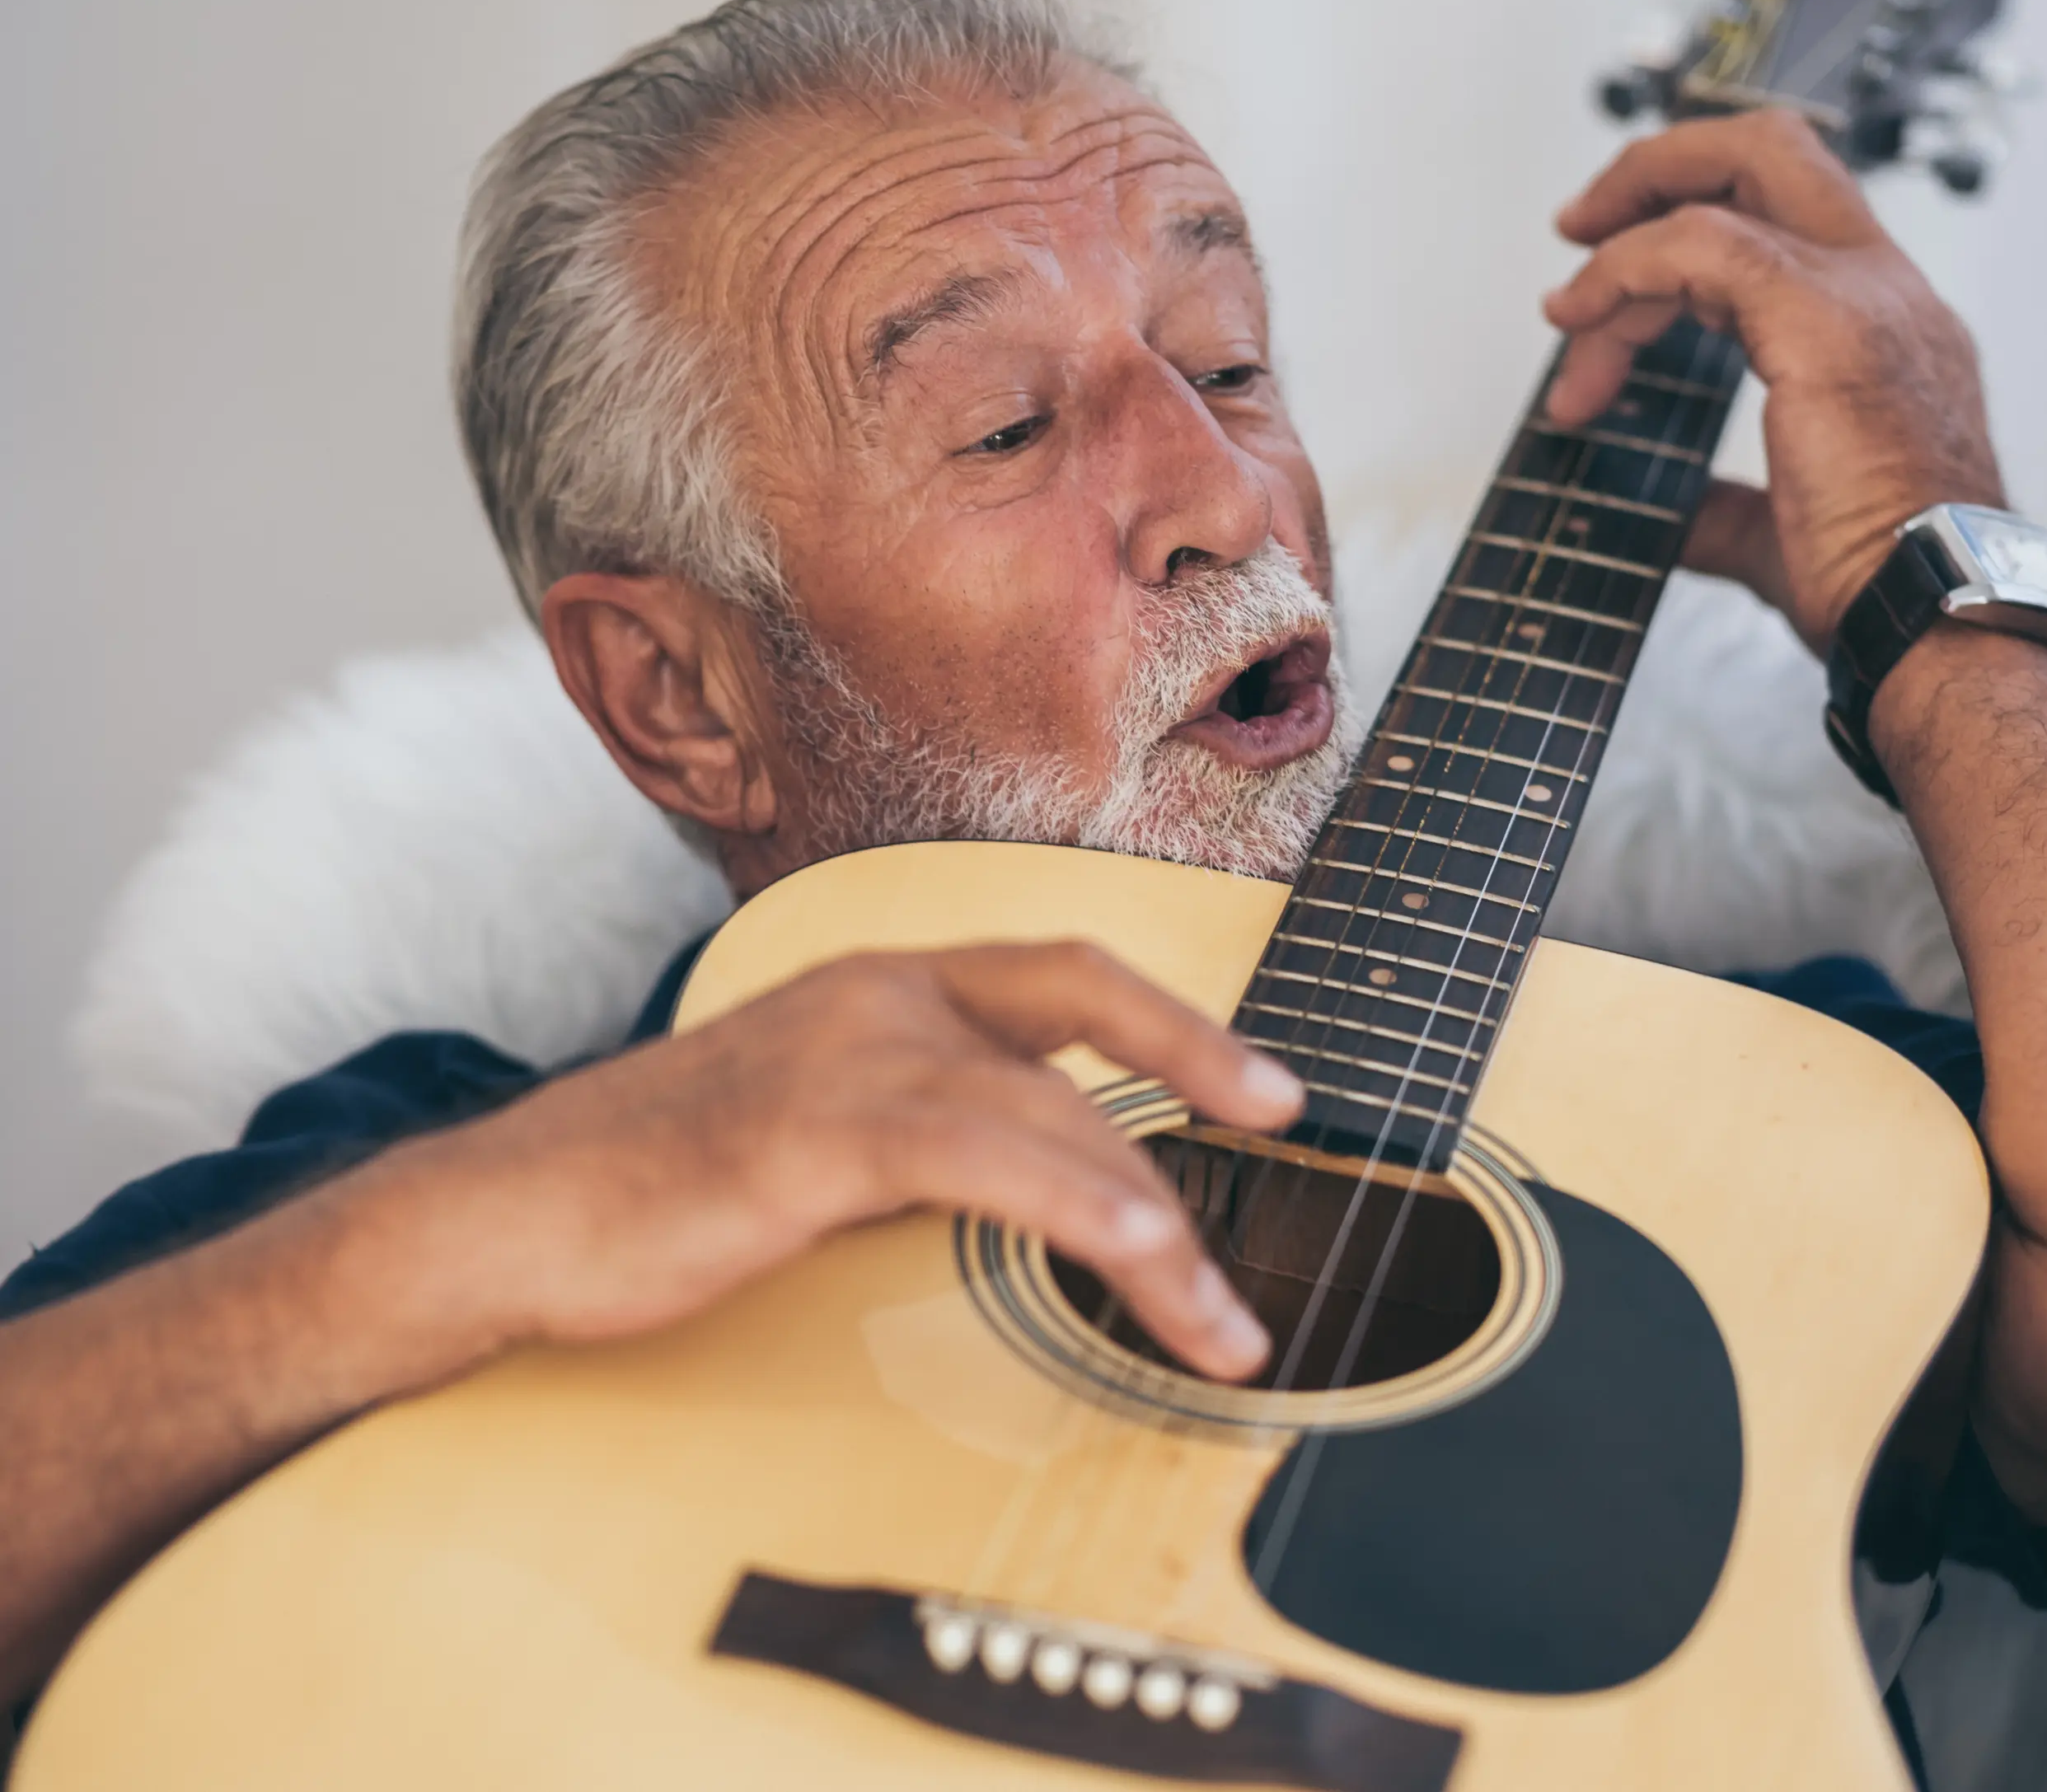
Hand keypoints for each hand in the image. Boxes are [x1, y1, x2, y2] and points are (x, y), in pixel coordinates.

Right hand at [399, 941, 1303, 1381]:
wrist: (515, 1213)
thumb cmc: (667, 1180)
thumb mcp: (828, 1130)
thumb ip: (933, 1132)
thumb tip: (1052, 1188)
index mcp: (885, 984)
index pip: (1063, 973)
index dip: (1176, 1019)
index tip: (1265, 1084)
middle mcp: (881, 995)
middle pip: (1079, 1017)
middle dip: (1196, 1077)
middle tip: (1287, 1135)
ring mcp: (849, 1053)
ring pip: (1049, 1108)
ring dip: (1153, 1217)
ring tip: (1221, 1316)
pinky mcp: (815, 1131)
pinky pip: (985, 1156)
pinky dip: (1080, 1206)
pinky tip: (1141, 1260)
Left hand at [1542, 109, 2006, 652]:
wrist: (1936, 621)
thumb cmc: (1878, 587)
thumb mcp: (1781, 533)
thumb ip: (1726, 507)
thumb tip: (1673, 515)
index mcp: (1886, 328)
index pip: (1786, 213)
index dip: (1684, 224)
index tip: (1602, 281)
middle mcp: (1886, 292)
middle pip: (1775, 147)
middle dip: (1661, 166)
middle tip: (1578, 227)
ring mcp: (1865, 298)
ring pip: (1734, 180)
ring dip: (1624, 239)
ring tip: (1564, 316)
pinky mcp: (1825, 323)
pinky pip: (1702, 246)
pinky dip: (1626, 271)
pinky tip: (1582, 325)